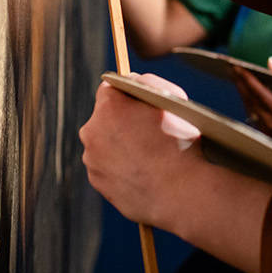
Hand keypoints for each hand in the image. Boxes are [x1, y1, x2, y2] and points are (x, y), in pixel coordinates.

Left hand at [79, 76, 202, 229]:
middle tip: (149, 131)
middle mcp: (92, 130)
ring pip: (105, 143)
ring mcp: (92, 158)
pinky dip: (120, 167)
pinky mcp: (96, 181)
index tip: (140, 101)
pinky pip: (106, 166)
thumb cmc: (179, 143)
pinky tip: (142, 172)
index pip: (111, 87)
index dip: (128, 93)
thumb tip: (134, 79)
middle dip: (122, 120)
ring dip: (120, 144)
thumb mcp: (172, 100)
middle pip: (105, 116)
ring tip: (148, 155)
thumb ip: (148, 82)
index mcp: (109, 105)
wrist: (179, 192)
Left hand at [233, 57, 271, 148]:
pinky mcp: (271, 134)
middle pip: (250, 100)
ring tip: (238, 77)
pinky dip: (251, 102)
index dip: (246, 77)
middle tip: (232, 68)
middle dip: (241, 83)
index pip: (258, 92)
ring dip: (244, 93)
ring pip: (250, 109)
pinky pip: (256, 115)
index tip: (237, 66)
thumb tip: (271, 63)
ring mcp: (271, 132)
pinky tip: (249, 93)